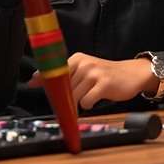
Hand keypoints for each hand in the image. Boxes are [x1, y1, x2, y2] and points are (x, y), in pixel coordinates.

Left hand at [27, 53, 158, 109]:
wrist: (133, 74)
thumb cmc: (106, 74)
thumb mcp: (85, 69)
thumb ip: (64, 74)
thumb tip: (35, 79)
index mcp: (77, 58)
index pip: (55, 70)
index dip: (43, 79)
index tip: (31, 83)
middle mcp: (84, 63)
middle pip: (64, 88)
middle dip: (66, 97)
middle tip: (79, 96)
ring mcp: (94, 73)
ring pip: (74, 97)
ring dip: (80, 102)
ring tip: (91, 94)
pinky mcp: (103, 84)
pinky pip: (86, 102)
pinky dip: (89, 105)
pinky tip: (97, 98)